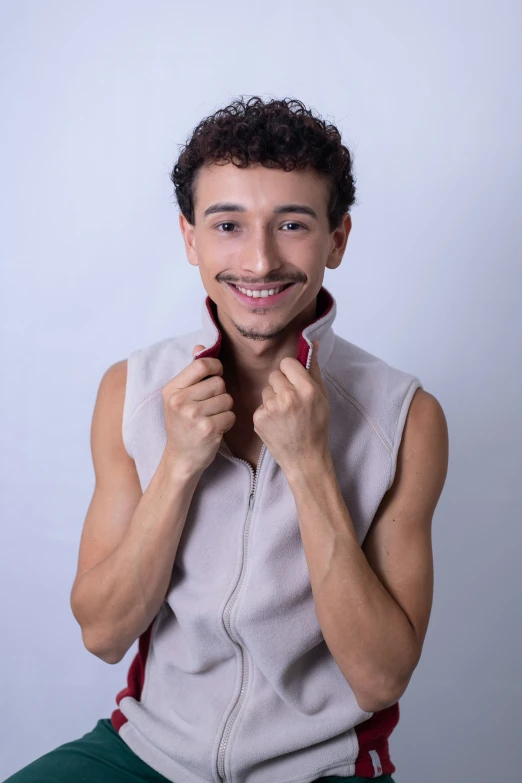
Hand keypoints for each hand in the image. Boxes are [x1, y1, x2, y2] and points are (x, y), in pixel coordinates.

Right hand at [161, 344, 235, 475]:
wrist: (181, 458)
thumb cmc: (183, 425)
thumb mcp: (179, 398)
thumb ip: (191, 373)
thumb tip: (201, 347)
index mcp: (172, 390)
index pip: (202, 365)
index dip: (216, 367)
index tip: (216, 376)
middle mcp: (180, 401)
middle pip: (219, 382)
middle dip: (220, 393)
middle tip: (210, 407)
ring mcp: (193, 415)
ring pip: (227, 399)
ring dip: (225, 409)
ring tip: (211, 418)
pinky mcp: (208, 429)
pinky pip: (231, 415)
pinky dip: (227, 422)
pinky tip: (215, 429)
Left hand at [252, 341, 331, 476]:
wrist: (305, 458)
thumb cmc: (317, 426)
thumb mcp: (322, 397)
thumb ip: (314, 369)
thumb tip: (311, 343)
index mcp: (306, 389)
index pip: (287, 363)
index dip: (290, 371)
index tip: (294, 381)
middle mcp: (288, 397)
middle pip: (275, 374)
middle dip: (281, 384)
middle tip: (291, 401)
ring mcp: (272, 408)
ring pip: (266, 389)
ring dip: (273, 398)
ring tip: (285, 414)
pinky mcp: (259, 418)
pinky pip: (261, 404)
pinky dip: (267, 412)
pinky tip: (277, 423)